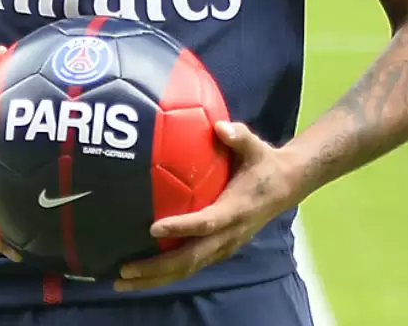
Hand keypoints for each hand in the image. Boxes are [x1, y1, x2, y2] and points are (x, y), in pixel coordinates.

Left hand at [115, 121, 300, 291]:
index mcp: (235, 211)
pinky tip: (138, 275)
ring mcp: (223, 247)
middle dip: (156, 268)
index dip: (181, 227)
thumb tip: (220, 126)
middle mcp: (228, 236)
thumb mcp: (256, 146)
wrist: (286, 187)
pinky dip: (163, 274)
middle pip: (189, 259)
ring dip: (154, 278)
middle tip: (123, 271)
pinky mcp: (217, 251)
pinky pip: (188, 267)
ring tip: (121, 281)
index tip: (153, 227)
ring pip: (186, 269)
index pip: (206, 223)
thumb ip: (239, 136)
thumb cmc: (264, 164)